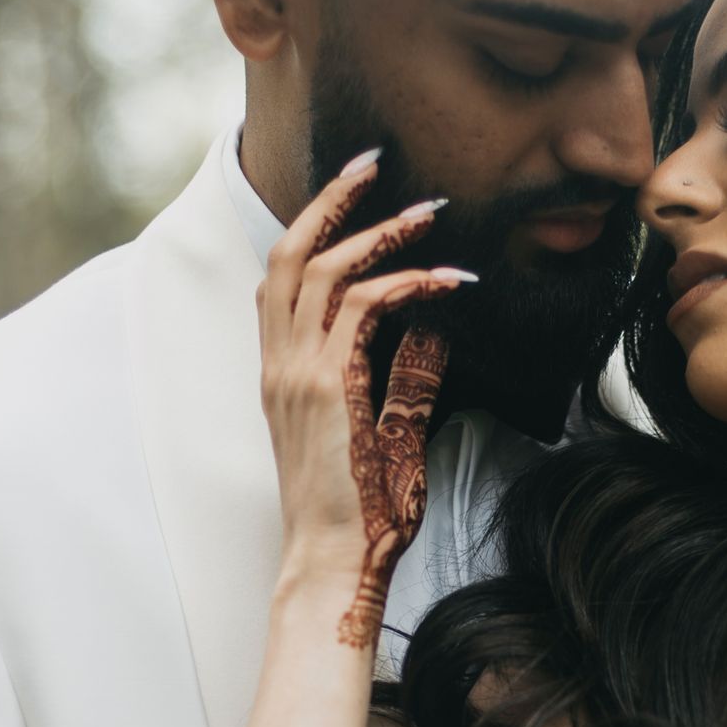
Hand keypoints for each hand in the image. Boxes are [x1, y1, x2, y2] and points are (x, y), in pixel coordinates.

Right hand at [256, 149, 474, 648]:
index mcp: (283, 373)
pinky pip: (361, 309)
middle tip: (376, 161)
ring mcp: (297, 375)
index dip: (316, 225)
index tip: (357, 189)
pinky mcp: (328, 389)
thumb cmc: (361, 515)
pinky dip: (404, 281)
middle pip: (289, 253)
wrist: (336, 564)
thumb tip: (432, 338)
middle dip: (332, 199)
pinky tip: (446, 279)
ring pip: (321, 270)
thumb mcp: (388, 437)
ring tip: (428, 212)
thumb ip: (403, 384)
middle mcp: (280, 365)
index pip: (283, 277)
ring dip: (378, 231)